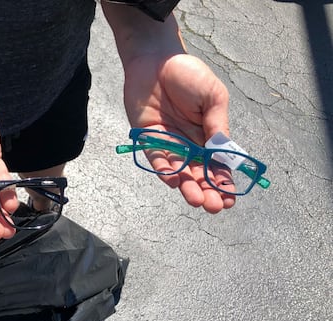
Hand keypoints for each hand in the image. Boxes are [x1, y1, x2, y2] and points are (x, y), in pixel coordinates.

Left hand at [123, 53, 235, 212]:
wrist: (156, 60)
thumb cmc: (188, 74)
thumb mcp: (213, 97)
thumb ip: (217, 125)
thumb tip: (224, 153)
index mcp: (208, 136)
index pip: (217, 166)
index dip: (223, 183)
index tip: (229, 199)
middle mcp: (188, 144)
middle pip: (198, 174)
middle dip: (206, 191)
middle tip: (212, 206)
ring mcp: (168, 144)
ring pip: (179, 172)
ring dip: (187, 187)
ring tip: (196, 199)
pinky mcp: (147, 139)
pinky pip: (156, 159)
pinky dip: (164, 170)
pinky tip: (174, 180)